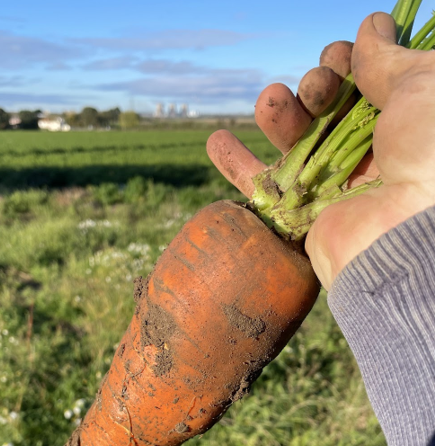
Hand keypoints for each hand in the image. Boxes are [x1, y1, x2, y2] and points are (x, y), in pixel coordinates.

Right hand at [207, 12, 434, 289]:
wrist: (412, 234)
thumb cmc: (432, 155)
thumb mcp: (426, 86)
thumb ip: (391, 58)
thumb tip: (372, 26)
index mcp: (404, 126)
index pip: (366, 86)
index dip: (348, 64)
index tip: (338, 55)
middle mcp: (372, 157)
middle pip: (328, 112)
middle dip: (316, 88)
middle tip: (318, 86)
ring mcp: (337, 189)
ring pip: (294, 145)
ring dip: (277, 115)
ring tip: (271, 100)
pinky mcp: (306, 219)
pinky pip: (264, 193)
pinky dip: (237, 168)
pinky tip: (217, 142)